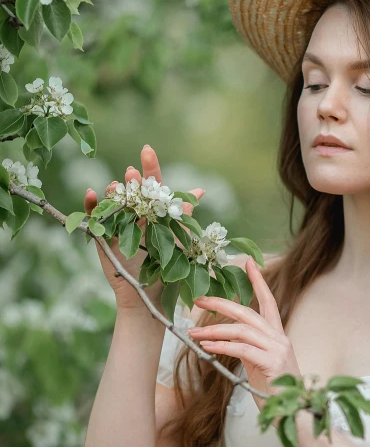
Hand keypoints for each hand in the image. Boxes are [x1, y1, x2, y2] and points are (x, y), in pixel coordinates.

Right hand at [84, 144, 204, 310]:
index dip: (150, 167)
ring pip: (113, 202)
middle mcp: (135, 215)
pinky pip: (94, 219)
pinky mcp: (103, 238)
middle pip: (133, 192)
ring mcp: (118, 225)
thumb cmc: (167, 268)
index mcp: (154, 212)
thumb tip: (200, 189)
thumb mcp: (178, 239)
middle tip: (133, 172)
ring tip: (116, 185)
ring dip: (114, 192)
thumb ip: (184, 214)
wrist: (151, 296)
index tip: (147, 149)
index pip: (152, 185)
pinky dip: (91, 206)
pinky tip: (91, 194)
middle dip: (133, 181)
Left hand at [188, 256, 301, 415]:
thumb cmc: (275, 390)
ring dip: (214, 329)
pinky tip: (207, 347)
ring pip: (242, 330)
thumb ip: (247, 348)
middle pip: (248, 312)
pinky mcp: (272, 364)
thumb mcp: (260, 364)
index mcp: (277, 336)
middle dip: (221, 303)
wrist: (295, 414)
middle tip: (199, 300)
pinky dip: (222, 346)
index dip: (258, 281)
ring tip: (194, 332)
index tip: (248, 262)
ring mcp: (277, 350)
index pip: (269, 301)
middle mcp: (279, 338)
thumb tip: (224, 338)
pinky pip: (242, 349)